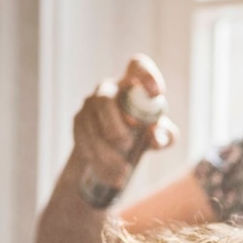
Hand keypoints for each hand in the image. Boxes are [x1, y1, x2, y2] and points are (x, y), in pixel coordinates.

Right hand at [73, 54, 178, 186]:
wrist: (116, 148)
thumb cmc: (145, 133)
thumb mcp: (160, 136)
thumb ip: (164, 135)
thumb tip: (156, 137)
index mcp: (134, 85)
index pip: (137, 66)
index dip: (146, 75)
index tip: (157, 93)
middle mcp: (109, 89)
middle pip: (105, 100)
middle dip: (114, 126)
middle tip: (127, 145)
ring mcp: (90, 104)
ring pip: (91, 126)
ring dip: (106, 152)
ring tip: (123, 174)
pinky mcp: (78, 122)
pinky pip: (83, 141)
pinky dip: (98, 161)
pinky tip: (112, 176)